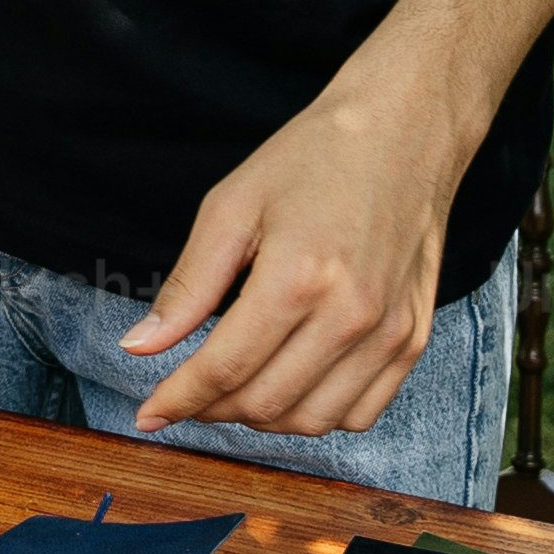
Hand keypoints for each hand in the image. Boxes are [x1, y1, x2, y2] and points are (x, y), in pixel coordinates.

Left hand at [118, 90, 468, 437]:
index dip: (178, 399)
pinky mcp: (413, 339)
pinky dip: (318, 415)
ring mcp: (390, 332)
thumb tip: (139, 347)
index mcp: (298, 277)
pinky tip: (292, 383)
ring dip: (263, 418)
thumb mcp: (231, 207)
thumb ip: (187, 286)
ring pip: (312, 421)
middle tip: (189, 391)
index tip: (148, 415)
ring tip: (237, 387)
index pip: (225, 368)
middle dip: (212, 409)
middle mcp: (351, 314)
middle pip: (265, 403)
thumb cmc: (312, 159)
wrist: (404, 133)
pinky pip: (361, 413)